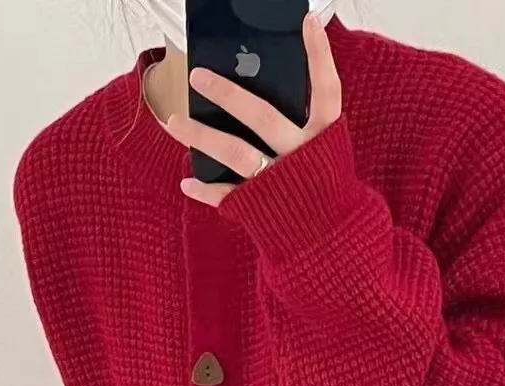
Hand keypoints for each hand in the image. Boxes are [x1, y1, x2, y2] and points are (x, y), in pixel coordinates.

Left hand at [166, 13, 341, 207]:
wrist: (330, 243)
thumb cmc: (322, 188)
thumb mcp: (324, 152)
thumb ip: (302, 122)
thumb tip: (263, 85)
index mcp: (324, 138)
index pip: (326, 90)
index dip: (319, 56)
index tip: (306, 21)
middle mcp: (301, 157)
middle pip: (263, 117)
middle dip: (228, 94)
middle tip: (197, 75)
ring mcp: (280, 182)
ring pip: (237, 153)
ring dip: (202, 136)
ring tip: (173, 122)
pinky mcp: (262, 208)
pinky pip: (228, 196)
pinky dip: (205, 190)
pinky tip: (186, 181)